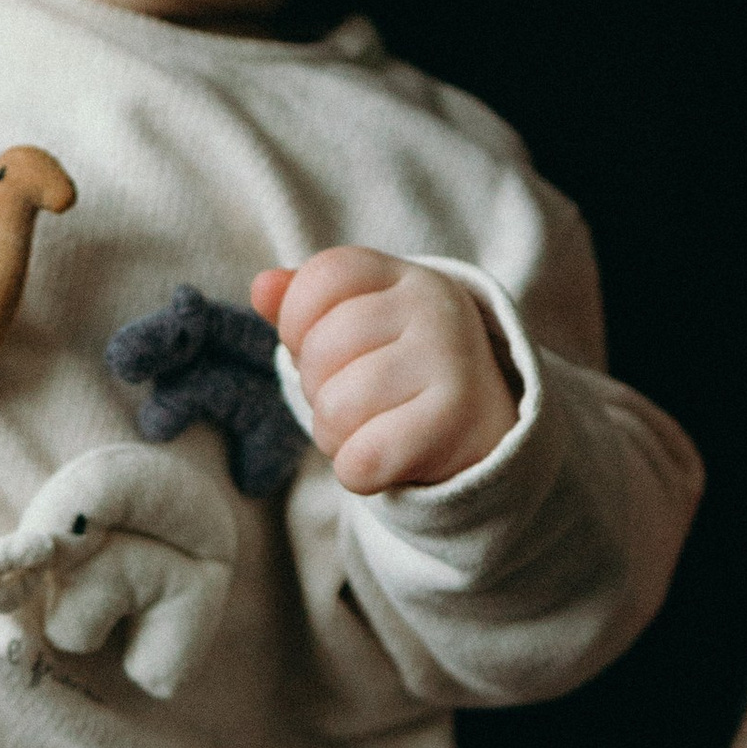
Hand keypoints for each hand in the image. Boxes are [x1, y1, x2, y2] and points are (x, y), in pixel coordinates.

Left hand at [252, 249, 517, 494]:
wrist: (484, 431)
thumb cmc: (401, 375)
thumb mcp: (361, 326)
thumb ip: (305, 304)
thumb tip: (262, 288)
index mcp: (405, 278)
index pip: (322, 277)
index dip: (297, 321)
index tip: (321, 347)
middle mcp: (435, 309)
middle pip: (320, 351)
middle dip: (316, 389)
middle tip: (354, 400)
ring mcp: (451, 362)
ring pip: (336, 408)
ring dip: (335, 435)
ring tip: (369, 429)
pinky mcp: (456, 421)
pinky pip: (363, 458)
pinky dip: (358, 471)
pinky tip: (385, 460)